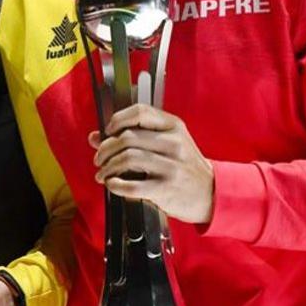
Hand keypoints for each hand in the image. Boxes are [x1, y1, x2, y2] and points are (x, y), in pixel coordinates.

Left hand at [90, 104, 215, 223]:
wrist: (211, 194)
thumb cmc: (185, 167)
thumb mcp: (168, 144)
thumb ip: (135, 137)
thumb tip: (95, 137)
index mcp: (173, 126)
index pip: (139, 112)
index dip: (117, 120)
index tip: (107, 131)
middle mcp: (174, 143)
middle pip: (128, 137)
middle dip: (106, 148)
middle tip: (99, 158)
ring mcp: (172, 166)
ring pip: (128, 159)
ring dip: (108, 167)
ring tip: (102, 173)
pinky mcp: (167, 188)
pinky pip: (133, 186)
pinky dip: (116, 185)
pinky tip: (112, 185)